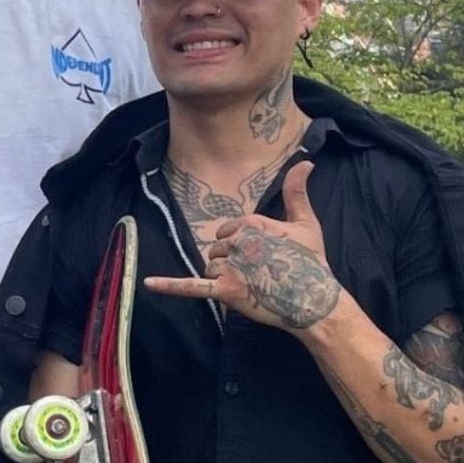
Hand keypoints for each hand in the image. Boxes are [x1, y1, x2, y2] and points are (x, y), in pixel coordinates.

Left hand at [145, 162, 343, 337]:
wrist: (315, 301)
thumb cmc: (311, 262)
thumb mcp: (306, 222)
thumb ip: (297, 191)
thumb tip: (304, 162)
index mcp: (251, 223)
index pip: (228, 231)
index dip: (242, 246)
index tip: (264, 256)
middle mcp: (238, 242)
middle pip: (217, 249)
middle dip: (232, 261)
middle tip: (261, 273)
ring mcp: (231, 267)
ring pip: (210, 267)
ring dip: (224, 277)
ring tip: (253, 285)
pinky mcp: (226, 290)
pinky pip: (191, 286)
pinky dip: (169, 286)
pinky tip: (148, 284)